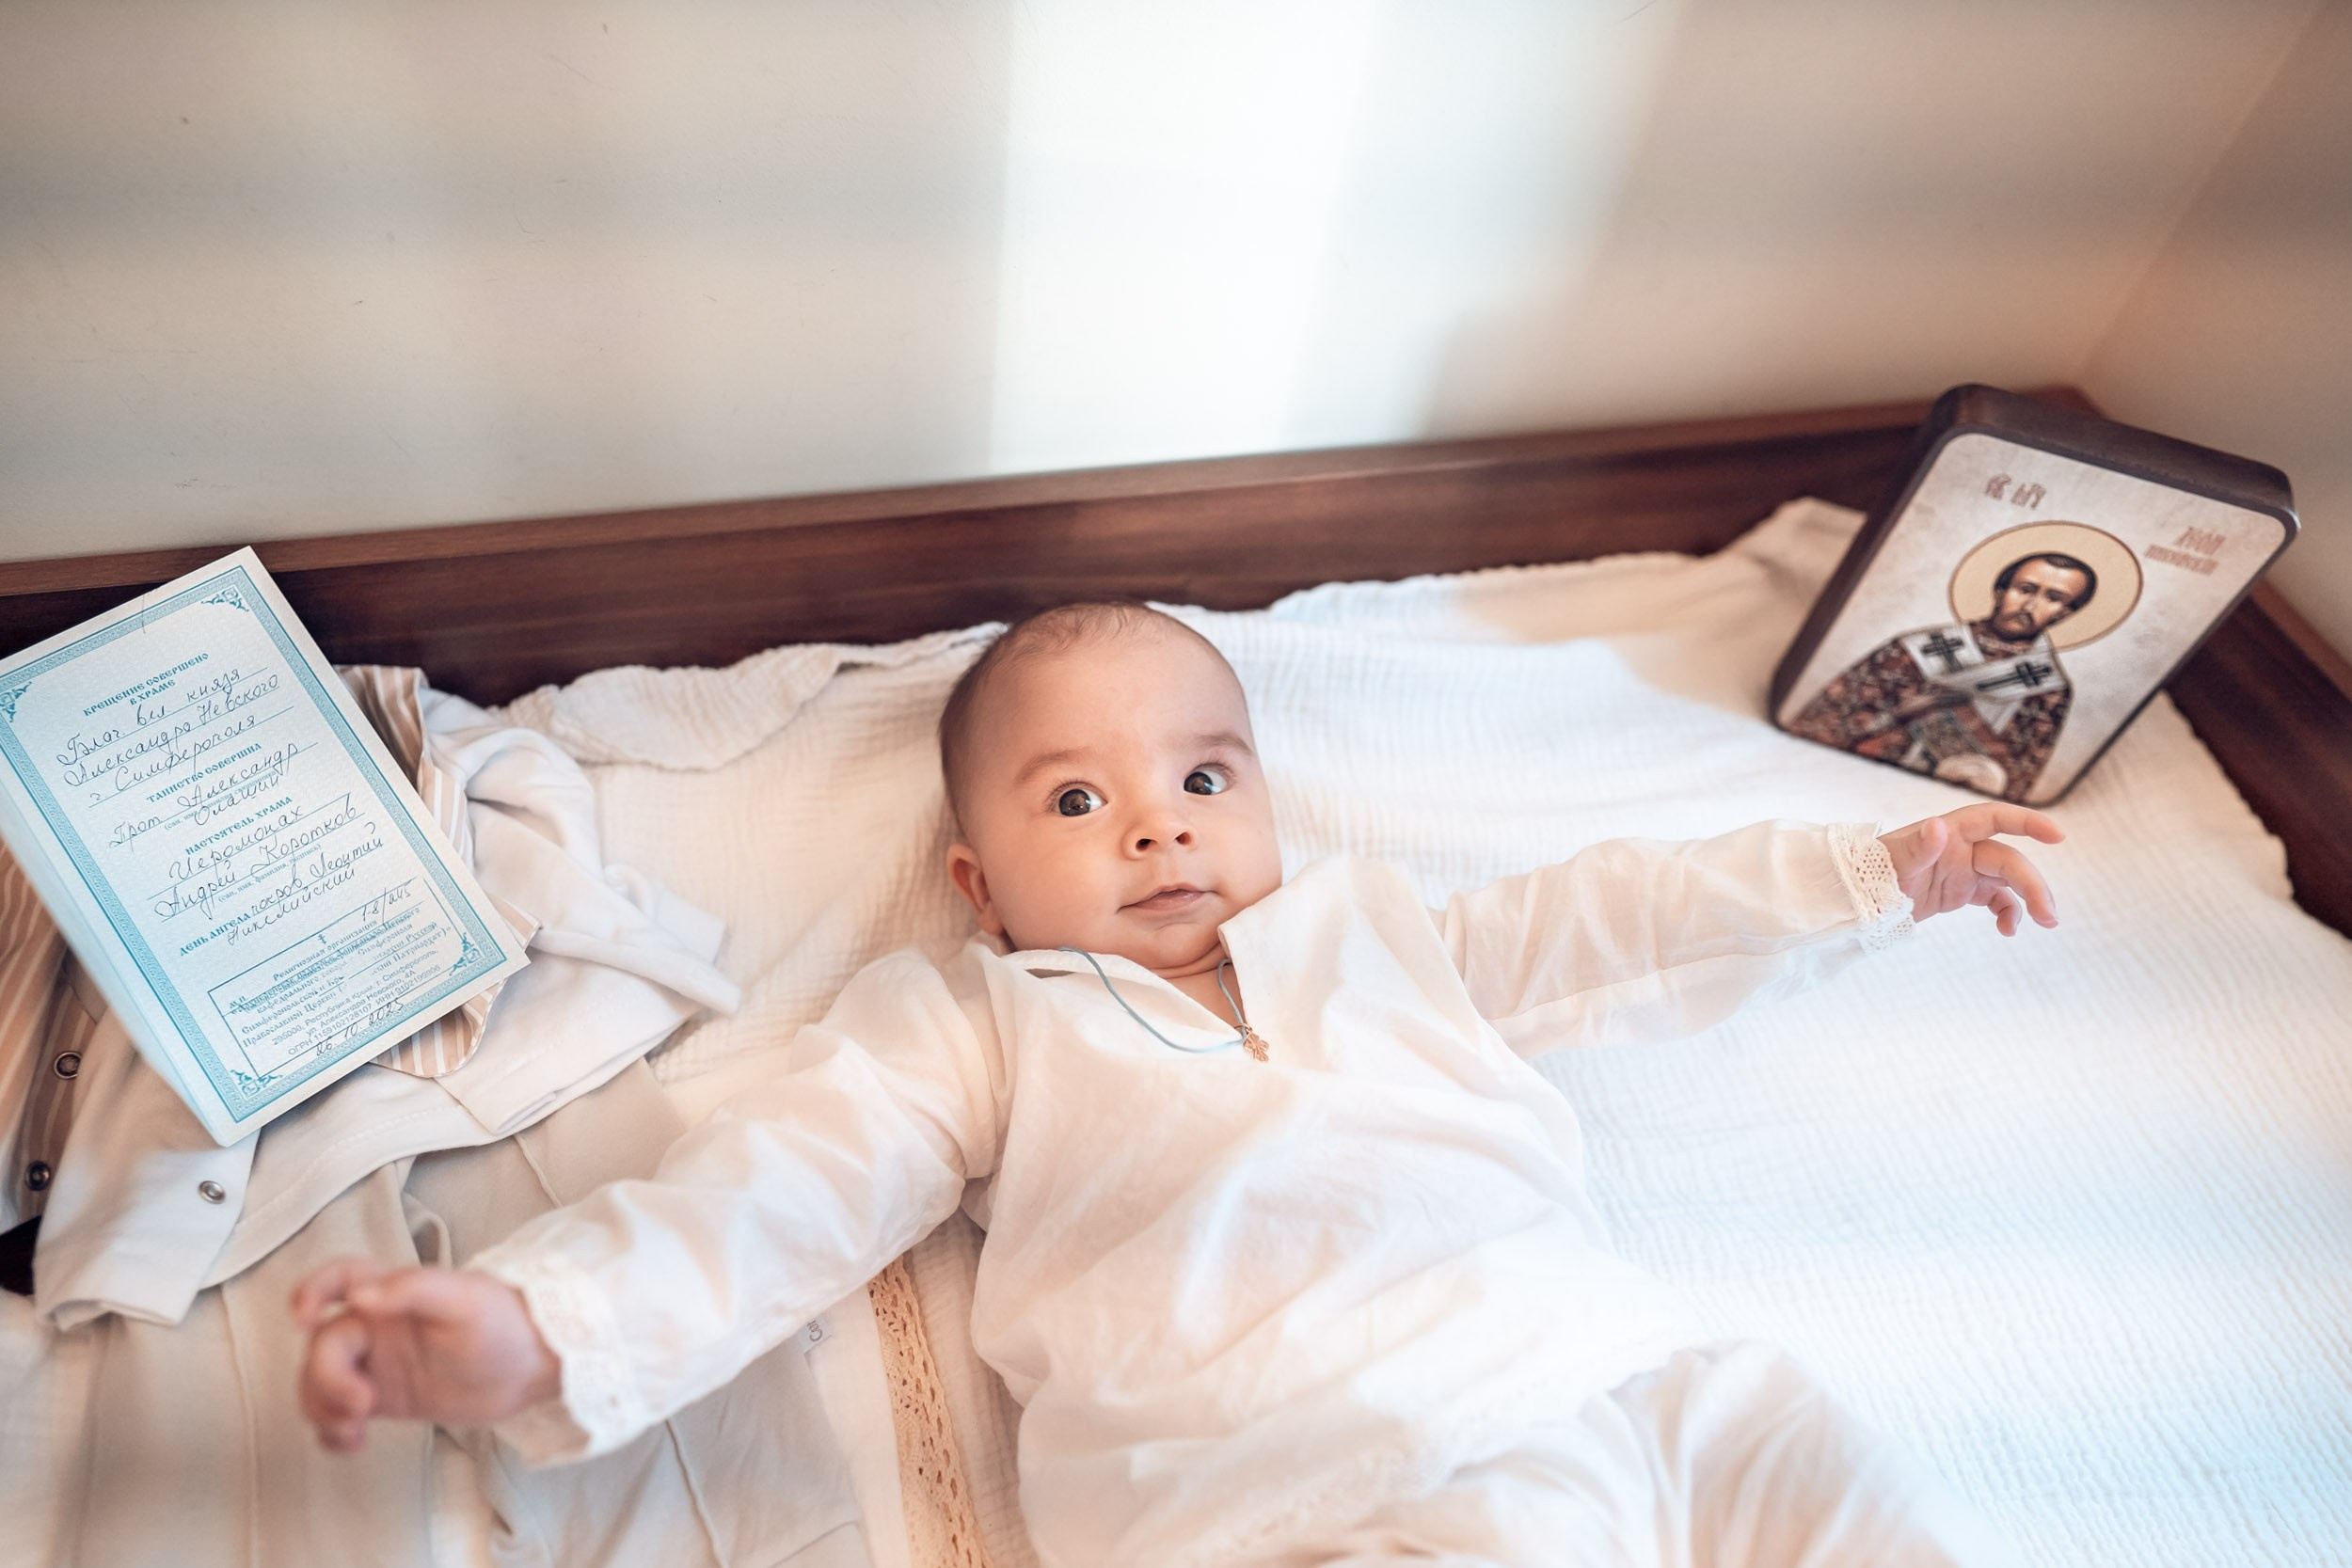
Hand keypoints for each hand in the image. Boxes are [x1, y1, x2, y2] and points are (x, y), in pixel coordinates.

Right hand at [292, 1258, 560, 1451]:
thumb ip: (412, 1289)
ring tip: (354, 1429)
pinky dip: (332, 1431)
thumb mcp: (464, 1299)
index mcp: (393, 1294)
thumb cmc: (504, 1322)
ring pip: (321, 1383)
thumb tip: (360, 1296)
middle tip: (363, 1404)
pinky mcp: (385, 1399)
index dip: (310, 1291)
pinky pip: (339, 1414)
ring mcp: (378, 1364)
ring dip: (324, 1408)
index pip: (338, 1279)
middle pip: (323, 1346)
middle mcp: (377, 1326)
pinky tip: (353, 1442)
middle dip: (328, 1378)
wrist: (532, 1366)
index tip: (303, 1319)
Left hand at [1879, 803, 2062, 935]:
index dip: (2027, 822)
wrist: (1860, 898)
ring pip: (2009, 880)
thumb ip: (1918, 846)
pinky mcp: (1963, 891)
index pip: (1995, 818)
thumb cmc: (1872, 871)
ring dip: (2030, 899)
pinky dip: (2007, 913)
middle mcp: (1963, 848)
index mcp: (1951, 832)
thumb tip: (1937, 825)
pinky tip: (2008, 930)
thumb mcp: (1893, 862)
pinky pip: (1996, 899)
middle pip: (2008, 859)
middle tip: (2050, 916)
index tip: (2058, 835)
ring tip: (2046, 922)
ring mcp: (1966, 870)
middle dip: (2033, 884)